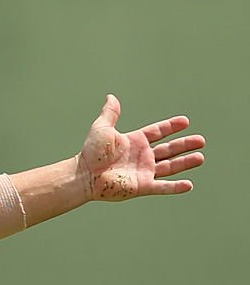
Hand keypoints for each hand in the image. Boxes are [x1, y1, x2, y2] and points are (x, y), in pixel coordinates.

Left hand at [79, 94, 204, 201]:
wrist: (84, 175)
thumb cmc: (91, 152)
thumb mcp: (102, 128)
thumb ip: (110, 113)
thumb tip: (111, 97)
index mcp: (134, 142)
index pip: (157, 133)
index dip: (170, 127)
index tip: (185, 121)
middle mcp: (141, 157)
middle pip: (168, 150)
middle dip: (184, 145)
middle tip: (201, 140)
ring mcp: (143, 172)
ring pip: (169, 167)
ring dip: (185, 162)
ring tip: (201, 157)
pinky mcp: (141, 186)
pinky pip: (162, 187)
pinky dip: (175, 187)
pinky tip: (189, 185)